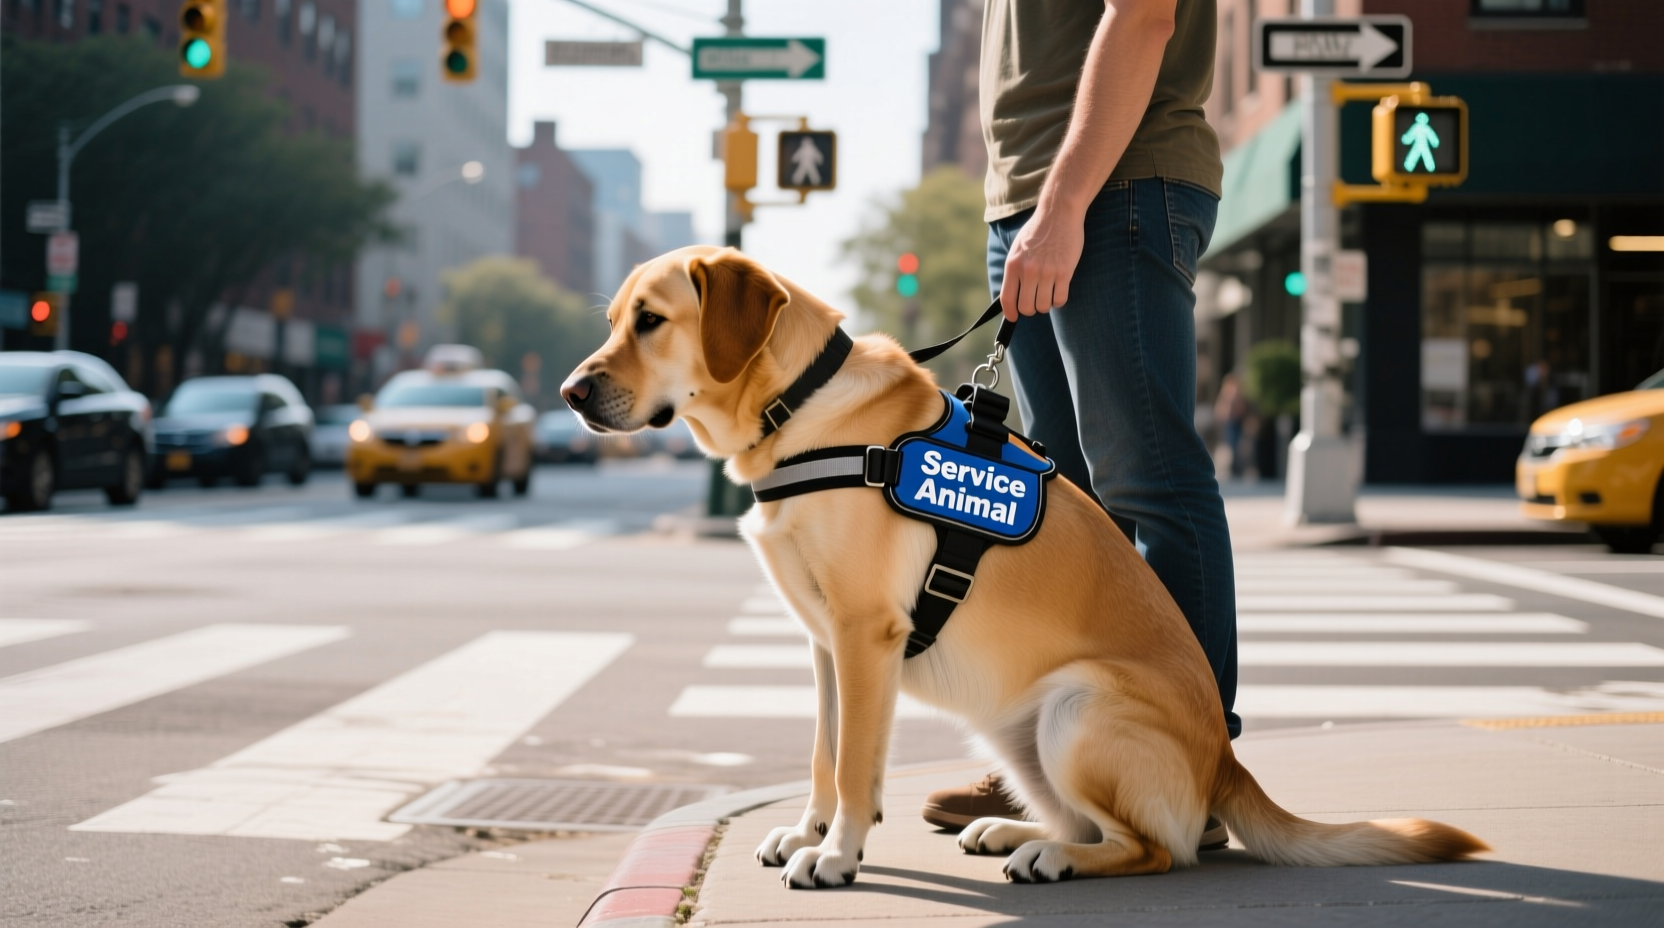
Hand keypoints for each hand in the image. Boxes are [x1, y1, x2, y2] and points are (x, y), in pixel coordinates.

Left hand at [998, 207, 1085, 321]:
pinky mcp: (1064, 272)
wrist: (1059, 213)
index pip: (1007, 299)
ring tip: (1048, 293)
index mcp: (1013, 264)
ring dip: (1046, 304)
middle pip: (1026, 307)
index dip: (1010, 313)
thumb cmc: (1039, 230)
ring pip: (1044, 306)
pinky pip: (1060, 299)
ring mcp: (1046, 272)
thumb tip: (1012, 294)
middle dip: (1031, 309)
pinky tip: (1059, 291)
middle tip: (1036, 301)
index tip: (1013, 317)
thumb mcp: (1018, 248)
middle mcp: (1028, 270)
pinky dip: (1059, 300)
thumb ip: (1015, 270)